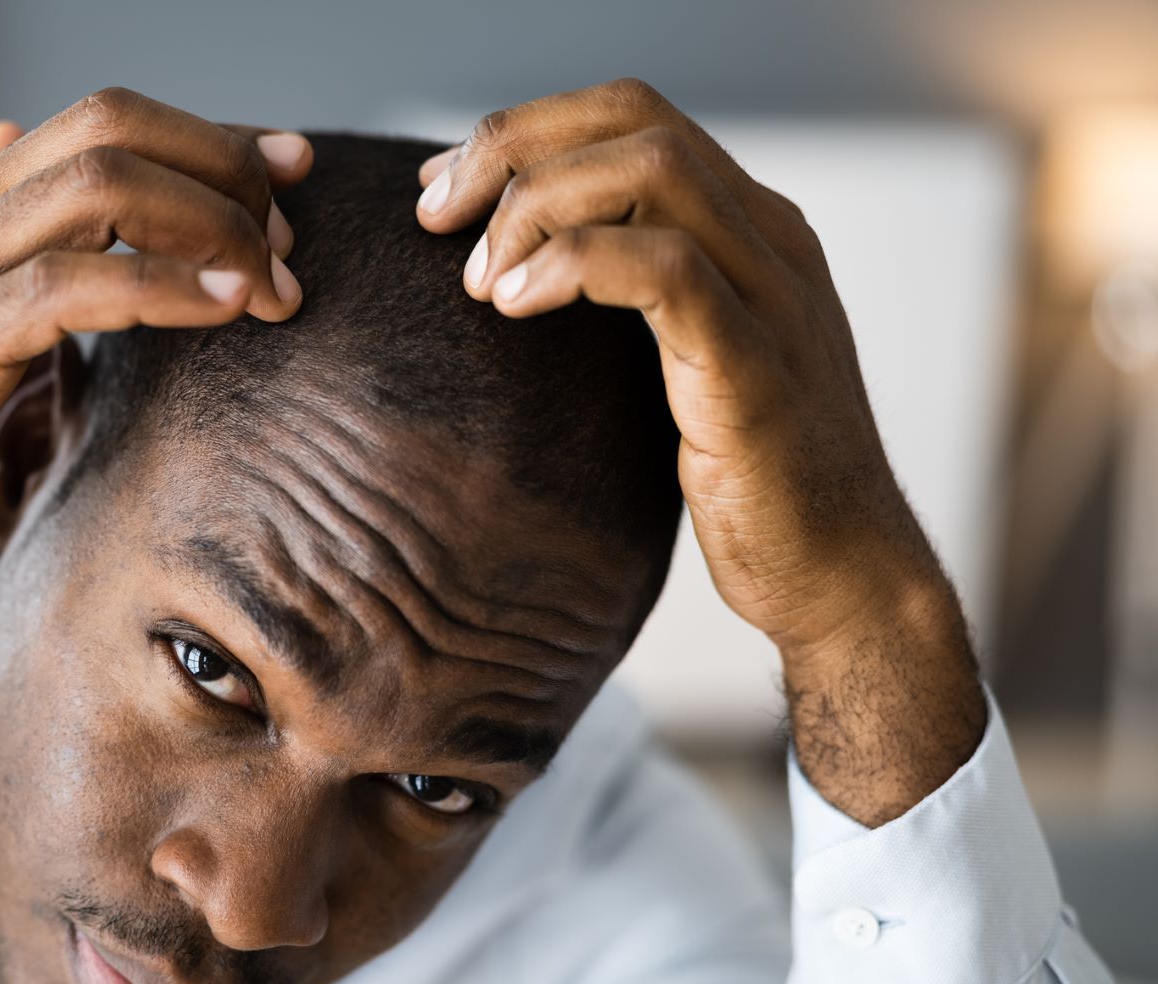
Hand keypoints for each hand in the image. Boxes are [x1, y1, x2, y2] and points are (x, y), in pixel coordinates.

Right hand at [0, 88, 312, 635]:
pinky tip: (222, 309)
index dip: (207, 139)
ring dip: (212, 225)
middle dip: (224, 168)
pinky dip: (163, 288)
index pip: (101, 126)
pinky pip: (71, 289)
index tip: (285, 172)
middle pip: (114, 128)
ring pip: (102, 188)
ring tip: (273, 282)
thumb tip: (56, 238)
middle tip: (290, 236)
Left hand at [416, 79, 983, 822]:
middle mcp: (770, 241)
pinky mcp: (757, 367)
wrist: (842, 576)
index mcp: (750, 229)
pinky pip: (665, 270)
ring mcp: (773, 298)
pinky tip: (514, 307)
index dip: (525, 132)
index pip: (631, 116)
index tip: (440, 191)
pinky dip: (574, 266)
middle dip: (512, 149)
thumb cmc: (749, 481)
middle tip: (433, 219)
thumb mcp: (680, 365)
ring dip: (536, 207)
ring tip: (478, 280)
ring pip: (652, 171)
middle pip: (634, 120)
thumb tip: (507, 273)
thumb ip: (625, 303)